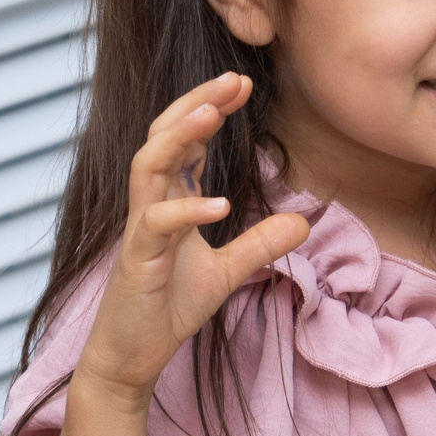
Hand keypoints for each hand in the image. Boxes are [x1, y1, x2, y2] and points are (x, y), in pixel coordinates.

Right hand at [74, 74, 311, 407]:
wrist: (131, 356)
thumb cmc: (166, 308)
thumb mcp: (227, 272)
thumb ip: (260, 244)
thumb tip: (304, 222)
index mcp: (168, 200)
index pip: (184, 139)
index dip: (210, 108)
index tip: (243, 85)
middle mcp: (150, 205)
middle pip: (161, 135)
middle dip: (195, 102)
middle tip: (233, 79)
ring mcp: (140, 230)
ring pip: (147, 164)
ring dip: (180, 136)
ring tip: (214, 114)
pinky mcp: (136, 260)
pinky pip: (155, 223)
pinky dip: (187, 210)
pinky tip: (220, 204)